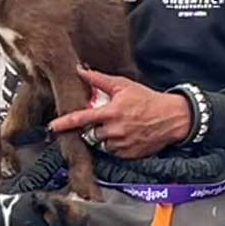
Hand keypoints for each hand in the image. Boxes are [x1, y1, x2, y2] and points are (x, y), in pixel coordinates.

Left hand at [47, 67, 191, 160]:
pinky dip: (114, 146)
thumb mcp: (123, 85)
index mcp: (110, 112)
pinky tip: (123, 136)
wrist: (172, 117)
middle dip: (89, 130)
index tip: (52, 127)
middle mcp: (114, 130)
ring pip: (100, 146)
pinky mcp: (130, 154)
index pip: (80, 119)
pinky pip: (113, 154)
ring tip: (114, 128)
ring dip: (102, 138)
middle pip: (89, 135)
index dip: (64, 123)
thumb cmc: (148, 99)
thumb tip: (80, 70)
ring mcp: (122, 144)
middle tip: (100, 122)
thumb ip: (99, 80)